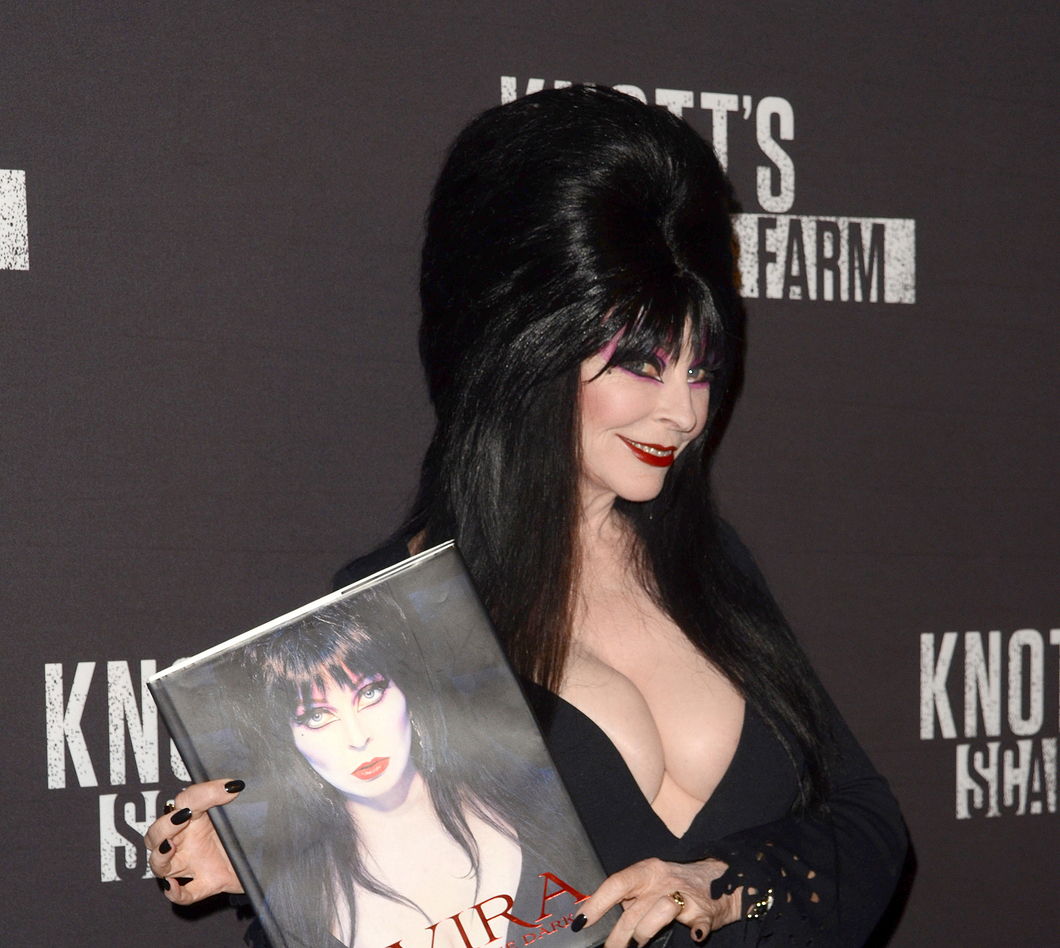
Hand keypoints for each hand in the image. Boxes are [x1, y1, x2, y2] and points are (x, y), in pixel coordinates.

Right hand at [144, 779, 244, 903]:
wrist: (266, 855)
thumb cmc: (247, 829)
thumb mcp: (241, 809)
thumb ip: (233, 798)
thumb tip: (234, 786)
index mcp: (196, 815)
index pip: (185, 800)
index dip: (198, 795)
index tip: (221, 790)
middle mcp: (189, 840)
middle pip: (157, 834)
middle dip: (163, 826)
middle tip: (181, 817)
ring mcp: (194, 864)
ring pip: (160, 864)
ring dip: (160, 855)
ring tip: (171, 846)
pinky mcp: (207, 884)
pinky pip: (184, 894)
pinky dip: (175, 892)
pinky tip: (173, 886)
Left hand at [573, 857, 741, 946]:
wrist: (722, 878)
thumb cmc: (677, 883)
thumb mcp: (650, 880)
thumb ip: (629, 895)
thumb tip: (596, 913)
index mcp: (647, 871)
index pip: (616, 883)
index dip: (597, 902)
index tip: (581, 921)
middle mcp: (663, 881)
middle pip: (633, 910)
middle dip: (618, 936)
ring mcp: (685, 896)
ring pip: (660, 913)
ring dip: (645, 933)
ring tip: (639, 944)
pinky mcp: (705, 912)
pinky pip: (698, 923)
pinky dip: (696, 931)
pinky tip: (694, 936)